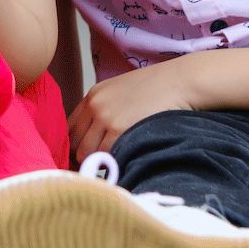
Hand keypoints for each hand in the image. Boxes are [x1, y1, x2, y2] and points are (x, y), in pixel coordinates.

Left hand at [68, 57, 198, 157]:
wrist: (178, 82)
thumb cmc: (156, 88)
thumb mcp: (122, 91)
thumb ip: (106, 109)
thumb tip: (98, 138)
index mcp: (93, 95)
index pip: (70, 127)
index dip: (75, 144)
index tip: (84, 155)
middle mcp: (95, 105)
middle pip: (75, 142)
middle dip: (84, 156)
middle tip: (97, 165)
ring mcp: (105, 117)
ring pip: (87, 152)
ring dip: (97, 161)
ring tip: (111, 165)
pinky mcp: (119, 129)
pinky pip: (105, 155)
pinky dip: (110, 163)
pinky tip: (121, 162)